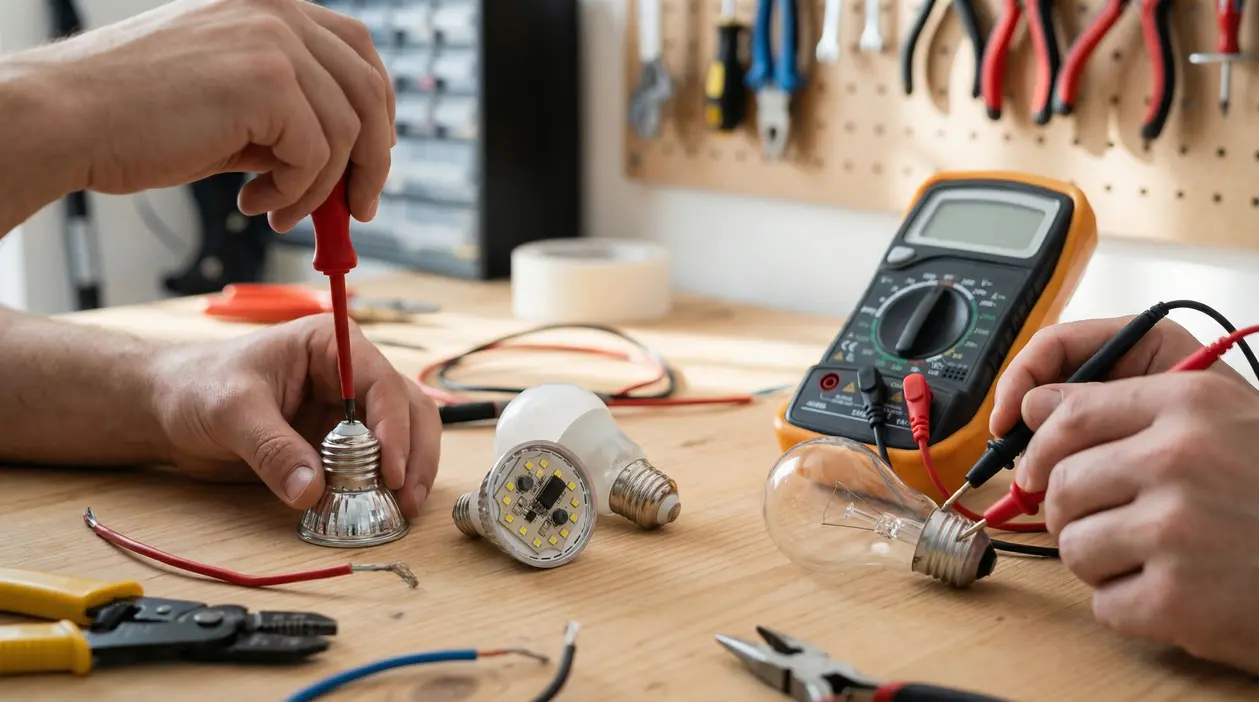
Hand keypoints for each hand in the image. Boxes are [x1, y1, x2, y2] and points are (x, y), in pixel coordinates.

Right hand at [24, 0, 393, 231]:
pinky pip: (316, 155)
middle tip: (356, 209)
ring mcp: (274, 41)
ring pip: (347, 132)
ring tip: (277, 211)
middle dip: (373, 160)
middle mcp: (278, 11)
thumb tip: (344, 162)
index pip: (358, 52)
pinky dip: (296, 192)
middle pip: (369, 90)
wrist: (68, 119)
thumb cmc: (134, 114)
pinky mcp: (267, 82)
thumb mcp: (229, 102)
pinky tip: (254, 201)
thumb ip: (287, 115)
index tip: (370, 161)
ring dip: (320, 189)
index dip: (376, 111)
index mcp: (269, 6)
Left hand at [148, 315, 438, 517]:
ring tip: (401, 508)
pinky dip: (383, 485)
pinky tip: (380, 507)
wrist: (170, 406)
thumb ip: (272, 449)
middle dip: (414, 454)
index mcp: (331, 345)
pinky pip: (375, 462)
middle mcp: (351, 373)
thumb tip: (311, 491)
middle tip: (405, 499)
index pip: (382, 384)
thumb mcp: (231, 412)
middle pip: (408, 408)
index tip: (390, 472)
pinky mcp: (339, 441)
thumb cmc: (197, 387)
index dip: (394, 429)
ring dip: (409, 471)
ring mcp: (348, 408)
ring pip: (404, 435)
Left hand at [993, 317, 1258, 672]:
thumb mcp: (1222, 424)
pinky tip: (1178, 594)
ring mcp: (1177, 530)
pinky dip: (1131, 608)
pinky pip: (1103, 602)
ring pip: (1072, 544)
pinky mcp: (1176, 597)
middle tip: (1110, 523)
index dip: (1038, 444)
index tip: (1033, 465)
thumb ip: (1129, 409)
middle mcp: (1180, 458)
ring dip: (1102, 561)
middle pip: (1059, 482)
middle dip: (1069, 510)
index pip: (1067, 412)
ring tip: (1157, 559)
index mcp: (1189, 405)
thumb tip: (1035, 407)